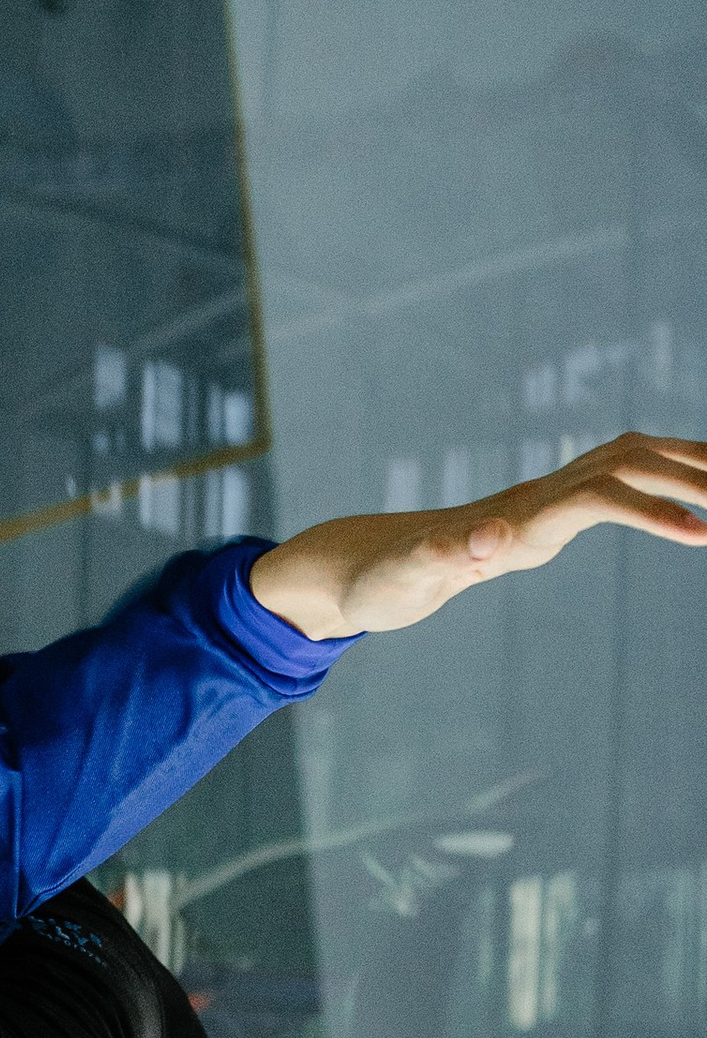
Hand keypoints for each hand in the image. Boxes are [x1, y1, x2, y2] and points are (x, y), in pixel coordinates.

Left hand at [251, 434, 706, 641]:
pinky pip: (619, 479)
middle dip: (691, 476)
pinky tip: (693, 493)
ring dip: (686, 465)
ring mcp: (543, 499)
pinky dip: (663, 476)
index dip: (653, 510)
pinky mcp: (546, 510)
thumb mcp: (406, 576)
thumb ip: (443, 557)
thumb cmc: (381, 578)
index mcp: (517, 518)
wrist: (364, 564)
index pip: (602, 497)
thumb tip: (489, 539)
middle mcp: (536, 497)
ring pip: (632, 459)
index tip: (702, 533)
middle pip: (631, 462)